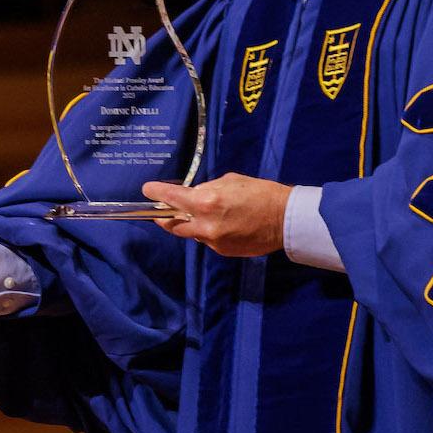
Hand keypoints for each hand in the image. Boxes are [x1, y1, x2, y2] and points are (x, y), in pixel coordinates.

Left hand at [141, 173, 291, 257]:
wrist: (285, 219)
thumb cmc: (260, 193)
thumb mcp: (230, 181)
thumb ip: (207, 189)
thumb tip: (192, 194)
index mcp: (207, 202)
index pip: (171, 198)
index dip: (156, 193)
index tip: (148, 190)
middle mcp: (205, 224)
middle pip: (173, 224)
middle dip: (166, 217)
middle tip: (162, 211)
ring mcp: (213, 241)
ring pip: (191, 233)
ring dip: (191, 224)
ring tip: (200, 215)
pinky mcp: (223, 251)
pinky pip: (207, 240)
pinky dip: (208, 232)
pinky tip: (221, 225)